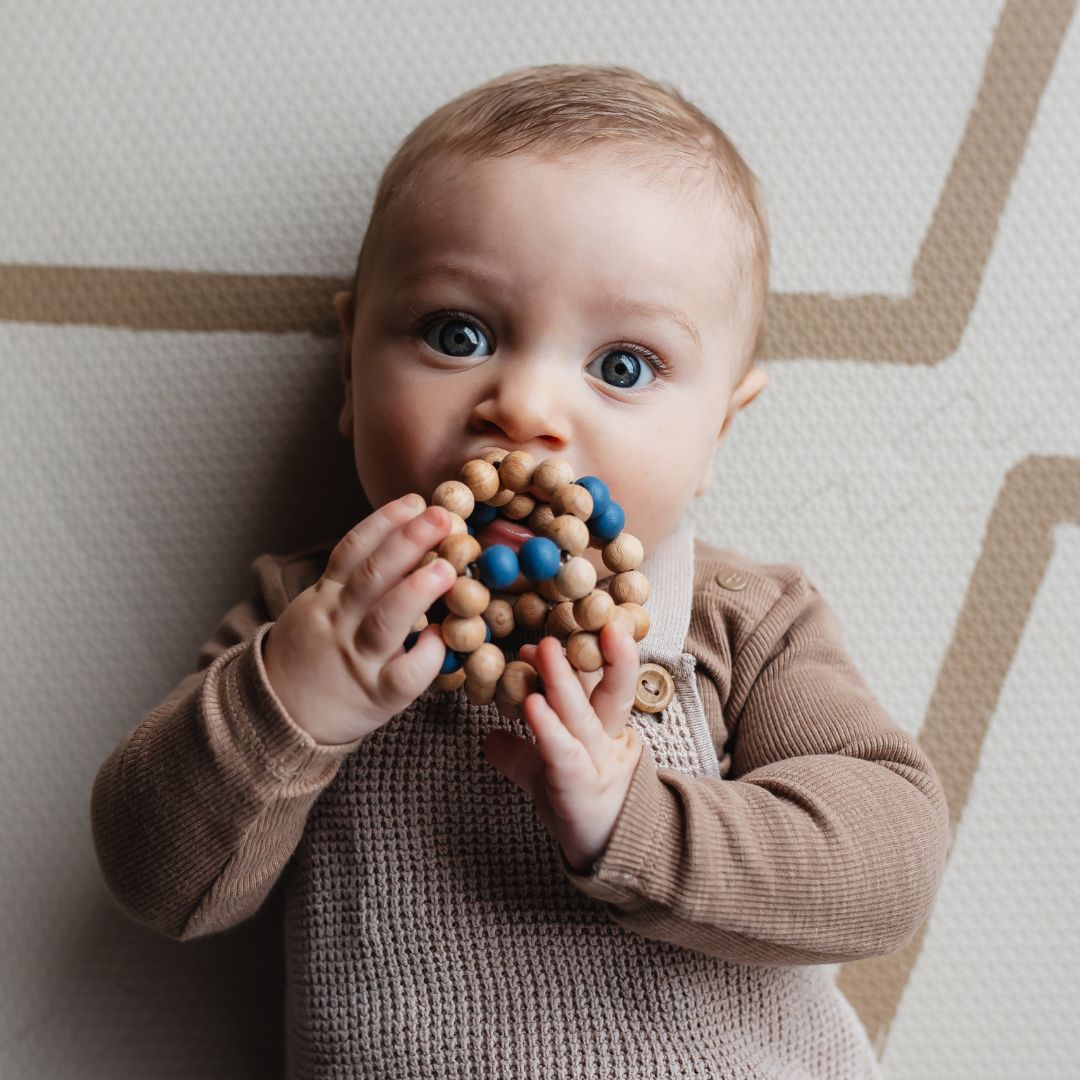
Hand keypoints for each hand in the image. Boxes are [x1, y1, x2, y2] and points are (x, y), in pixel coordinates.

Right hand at [262, 494, 457, 744]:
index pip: (352, 550)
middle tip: (443, 517)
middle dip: (408, 541)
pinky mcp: (376, 696)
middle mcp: (339, 623)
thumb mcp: (317, 610)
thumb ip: (352, 583)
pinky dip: (427, 654)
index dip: (384, 523)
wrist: (278, 719)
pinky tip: (445, 636)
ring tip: (447, 569)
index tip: (416, 501)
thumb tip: (409, 544)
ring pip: (386, 620)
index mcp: (326, 597)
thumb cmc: (312, 658)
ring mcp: (357, 659)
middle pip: (372, 575)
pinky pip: (405, 675)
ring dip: (418, 590)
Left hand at [483, 623, 643, 873]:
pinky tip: (533, 705)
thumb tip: (489, 737)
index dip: (576, 657)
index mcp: (601, 728)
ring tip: (544, 649)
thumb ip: (520, 752)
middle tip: (578, 618)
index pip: (594, 683)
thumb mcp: (546, 773)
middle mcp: (605, 739)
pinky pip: (566, 753)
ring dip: (564, 682)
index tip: (544, 635)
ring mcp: (598, 763)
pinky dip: (549, 728)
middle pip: (608, 689)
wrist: (609, 853)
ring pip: (584, 716)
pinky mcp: (582, 788)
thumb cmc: (580, 806)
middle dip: (597, 654)